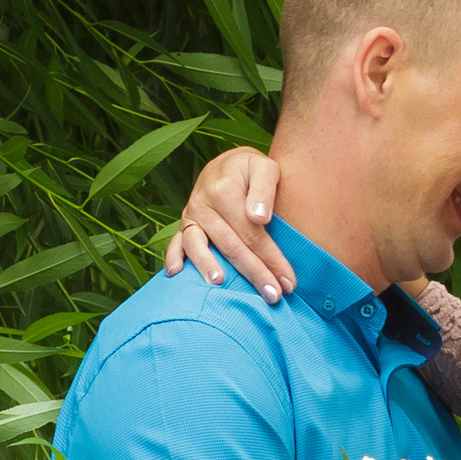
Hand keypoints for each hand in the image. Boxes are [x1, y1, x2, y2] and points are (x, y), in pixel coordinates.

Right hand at [165, 146, 294, 300]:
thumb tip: (260, 217)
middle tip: (273, 297)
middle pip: (230, 245)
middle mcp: (203, 204)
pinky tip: (175, 275)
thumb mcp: (264, 167)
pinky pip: (175, 242)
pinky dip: (172, 257)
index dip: (271, 258)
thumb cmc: (251, 169)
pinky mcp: (184, 224)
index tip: (288, 282)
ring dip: (208, 267)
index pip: (251, 232)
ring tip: (220, 285)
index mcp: (225, 190)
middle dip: (253, 273)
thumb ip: (264, 189)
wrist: (227, 163)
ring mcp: (191, 215)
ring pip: (199, 246)